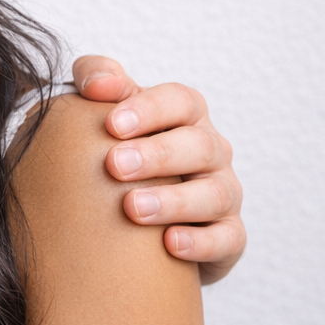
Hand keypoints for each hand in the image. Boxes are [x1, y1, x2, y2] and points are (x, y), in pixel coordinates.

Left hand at [72, 56, 245, 283]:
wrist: (135, 215)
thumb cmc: (120, 147)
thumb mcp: (108, 110)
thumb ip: (97, 80)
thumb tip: (96, 82)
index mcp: (185, 115)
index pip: (180, 101)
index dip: (148, 109)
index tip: (111, 124)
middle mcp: (211, 150)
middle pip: (199, 145)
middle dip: (157, 154)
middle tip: (114, 165)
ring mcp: (224, 192)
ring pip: (214, 193)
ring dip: (174, 201)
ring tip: (132, 208)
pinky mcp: (228, 236)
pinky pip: (228, 238)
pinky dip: (201, 242)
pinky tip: (169, 244)